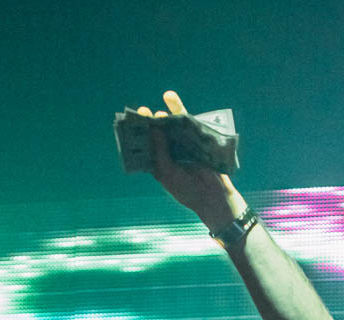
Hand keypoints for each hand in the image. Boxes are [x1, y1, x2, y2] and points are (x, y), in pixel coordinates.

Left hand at [134, 90, 242, 228]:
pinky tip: (172, 101)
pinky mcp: (197, 140)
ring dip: (167, 112)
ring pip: (172, 125)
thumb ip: (159, 150)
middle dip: (150, 121)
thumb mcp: (166, 171)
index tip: (131, 123)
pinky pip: (188, 124)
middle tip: (142, 111)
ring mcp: (183, 144)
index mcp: (158, 161)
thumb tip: (154, 128)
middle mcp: (169, 150)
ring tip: (162, 99)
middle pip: (158, 132)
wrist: (212, 196)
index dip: (139, 133)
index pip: (146, 144)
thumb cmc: (185, 188)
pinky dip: (180, 112)